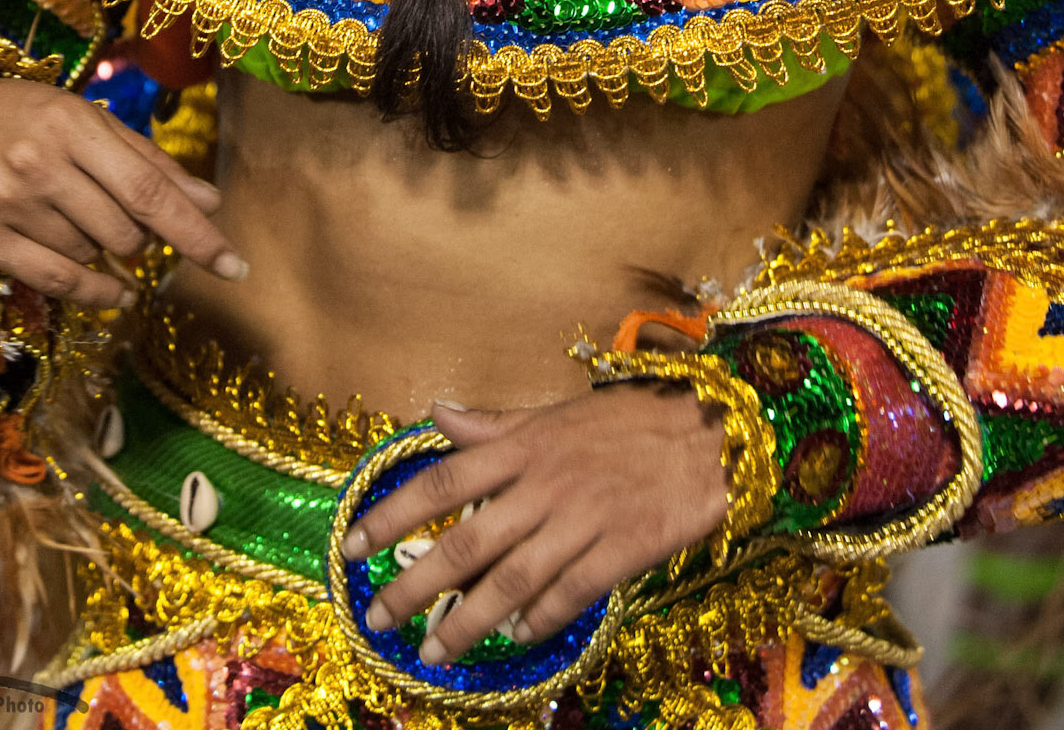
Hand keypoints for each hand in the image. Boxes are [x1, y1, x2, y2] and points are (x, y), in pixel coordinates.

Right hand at [0, 78, 244, 309]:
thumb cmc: (27, 116)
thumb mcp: (90, 122)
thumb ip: (149, 163)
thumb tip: (209, 204)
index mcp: (72, 125)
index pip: (149, 190)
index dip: (196, 233)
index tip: (236, 265)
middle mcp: (37, 164)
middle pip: (124, 231)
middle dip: (142, 236)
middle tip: (127, 217)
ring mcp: (5, 203)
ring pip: (91, 255)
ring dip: (105, 251)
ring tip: (83, 218)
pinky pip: (55, 281)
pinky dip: (94, 292)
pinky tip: (114, 292)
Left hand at [340, 386, 727, 663]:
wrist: (711, 433)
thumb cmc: (628, 422)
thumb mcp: (554, 413)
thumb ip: (493, 425)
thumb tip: (436, 411)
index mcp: (523, 447)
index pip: (442, 482)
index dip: (392, 515)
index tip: (352, 544)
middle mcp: (543, 484)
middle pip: (465, 542)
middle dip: (414, 585)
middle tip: (378, 617)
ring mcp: (582, 519)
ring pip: (510, 579)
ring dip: (467, 620)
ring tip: (434, 650)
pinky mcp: (621, 549)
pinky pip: (569, 592)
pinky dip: (539, 617)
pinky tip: (517, 635)